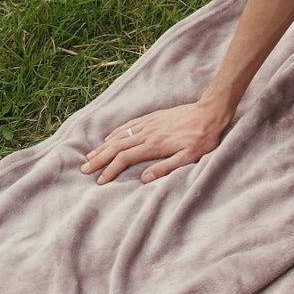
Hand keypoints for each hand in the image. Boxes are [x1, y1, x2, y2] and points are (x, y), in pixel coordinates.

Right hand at [80, 100, 230, 183]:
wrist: (209, 113)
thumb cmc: (202, 138)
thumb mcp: (189, 157)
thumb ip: (166, 167)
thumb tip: (144, 179)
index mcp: (154, 145)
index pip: (125, 159)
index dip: (110, 170)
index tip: (100, 180)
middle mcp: (147, 133)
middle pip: (116, 147)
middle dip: (99, 159)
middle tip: (84, 169)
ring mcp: (148, 123)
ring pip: (119, 135)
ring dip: (103, 146)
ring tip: (90, 155)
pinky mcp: (152, 117)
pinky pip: (129, 124)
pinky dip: (115, 132)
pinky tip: (108, 137)